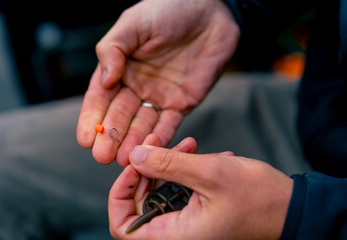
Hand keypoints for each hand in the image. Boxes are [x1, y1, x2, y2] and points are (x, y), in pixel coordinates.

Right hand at [76, 0, 239, 166]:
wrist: (211, 11)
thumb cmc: (170, 9)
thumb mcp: (134, 23)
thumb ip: (113, 49)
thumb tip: (105, 79)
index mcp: (121, 67)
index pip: (101, 96)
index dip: (92, 117)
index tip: (85, 138)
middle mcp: (137, 85)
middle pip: (120, 115)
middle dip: (111, 136)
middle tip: (102, 156)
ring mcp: (160, 96)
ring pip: (143, 124)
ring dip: (133, 143)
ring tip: (123, 161)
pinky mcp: (182, 102)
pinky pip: (170, 124)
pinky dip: (161, 138)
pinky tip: (151, 151)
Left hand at [109, 139, 292, 239]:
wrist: (289, 206)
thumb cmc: (256, 197)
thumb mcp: (209, 173)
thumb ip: (167, 164)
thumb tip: (135, 155)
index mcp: (175, 236)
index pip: (124, 226)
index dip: (121, 193)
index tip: (135, 165)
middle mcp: (178, 234)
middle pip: (140, 204)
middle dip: (147, 169)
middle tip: (161, 145)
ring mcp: (188, 224)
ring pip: (159, 193)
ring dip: (167, 166)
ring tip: (188, 145)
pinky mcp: (197, 212)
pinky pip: (178, 191)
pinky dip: (183, 170)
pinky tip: (198, 153)